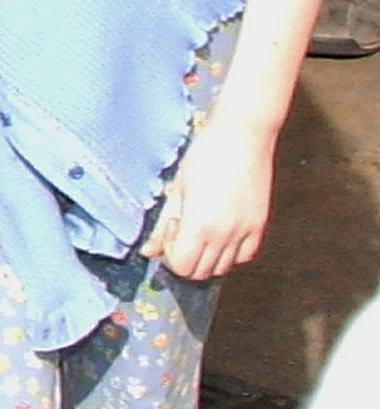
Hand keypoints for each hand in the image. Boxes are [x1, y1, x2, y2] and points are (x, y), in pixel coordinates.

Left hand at [146, 113, 274, 282]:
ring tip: (200, 229)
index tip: (170, 229)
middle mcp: (225, 234)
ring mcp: (246, 231)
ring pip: (222, 268)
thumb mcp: (176, 189)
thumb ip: (162, 225)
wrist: (243, 135)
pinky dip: (229, 253)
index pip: (182, 267)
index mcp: (200, 225)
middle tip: (181, 231)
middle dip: (185, 258)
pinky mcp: (260, 225)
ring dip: (206, 257)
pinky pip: (244, 256)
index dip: (170, 255)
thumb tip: (148, 252)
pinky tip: (219, 231)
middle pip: (201, 272)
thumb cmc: (205, 155)